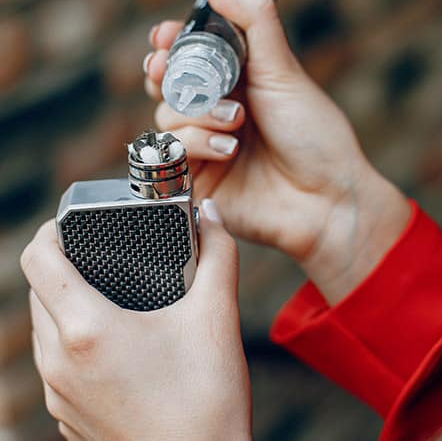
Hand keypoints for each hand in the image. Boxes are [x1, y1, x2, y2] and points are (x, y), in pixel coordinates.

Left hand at [21, 200, 251, 440]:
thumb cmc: (208, 399)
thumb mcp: (217, 315)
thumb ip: (218, 254)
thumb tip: (211, 213)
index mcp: (87, 330)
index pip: (36, 260)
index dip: (50, 230)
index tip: (73, 223)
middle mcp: (60, 363)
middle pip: (39, 291)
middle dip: (63, 263)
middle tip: (102, 254)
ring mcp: (60, 394)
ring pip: (44, 327)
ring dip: (65, 300)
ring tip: (109, 292)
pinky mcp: (68, 415)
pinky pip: (55, 361)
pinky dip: (72, 337)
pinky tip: (114, 340)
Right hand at [144, 0, 410, 303]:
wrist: (326, 199)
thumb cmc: (314, 135)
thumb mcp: (284, 70)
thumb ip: (251, 21)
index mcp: (238, 84)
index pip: (190, 58)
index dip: (171, 44)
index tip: (164, 36)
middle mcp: (219, 113)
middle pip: (168, 86)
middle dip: (167, 74)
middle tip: (166, 67)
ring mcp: (207, 147)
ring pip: (166, 117)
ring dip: (195, 114)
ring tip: (235, 122)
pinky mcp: (198, 180)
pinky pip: (173, 154)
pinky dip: (196, 145)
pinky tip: (228, 150)